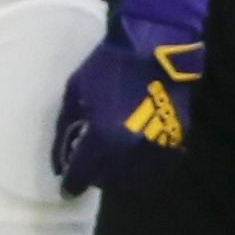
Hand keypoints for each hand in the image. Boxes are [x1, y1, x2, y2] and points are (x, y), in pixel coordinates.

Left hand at [54, 16, 204, 194]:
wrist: (154, 47)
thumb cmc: (108, 67)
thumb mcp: (74, 94)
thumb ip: (63, 132)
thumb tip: (59, 164)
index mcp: (101, 139)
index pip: (81, 176)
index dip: (71, 184)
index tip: (67, 187)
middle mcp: (128, 151)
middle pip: (106, 181)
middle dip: (93, 176)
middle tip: (89, 164)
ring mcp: (155, 148)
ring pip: (133, 181)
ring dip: (118, 177)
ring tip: (110, 162)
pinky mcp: (175, 142)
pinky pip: (157, 169)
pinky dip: (144, 170)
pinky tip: (134, 159)